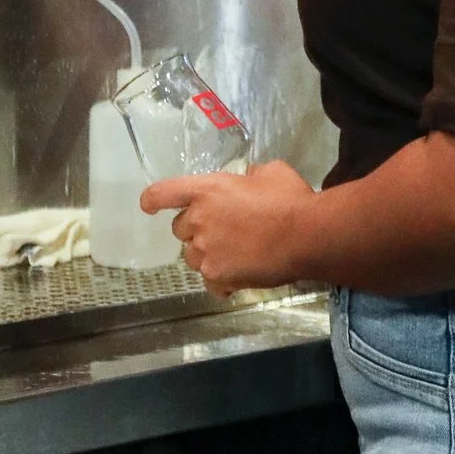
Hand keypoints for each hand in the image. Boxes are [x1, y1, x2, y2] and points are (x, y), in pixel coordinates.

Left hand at [140, 159, 316, 294]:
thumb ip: (249, 176)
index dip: (152, 200)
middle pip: (180, 229)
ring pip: (192, 256)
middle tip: (224, 229)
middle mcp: (198, 221)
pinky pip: (209, 281)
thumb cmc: (289, 199)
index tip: (149, 206)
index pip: (162, 194)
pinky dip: (221, 279)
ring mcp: (205, 252)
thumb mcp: (270, 172)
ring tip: (235, 253)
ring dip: (207, 254)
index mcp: (206, 191)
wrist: (305, 236)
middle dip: (196, 229)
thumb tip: (247, 181)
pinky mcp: (216, 276)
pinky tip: (239, 274)